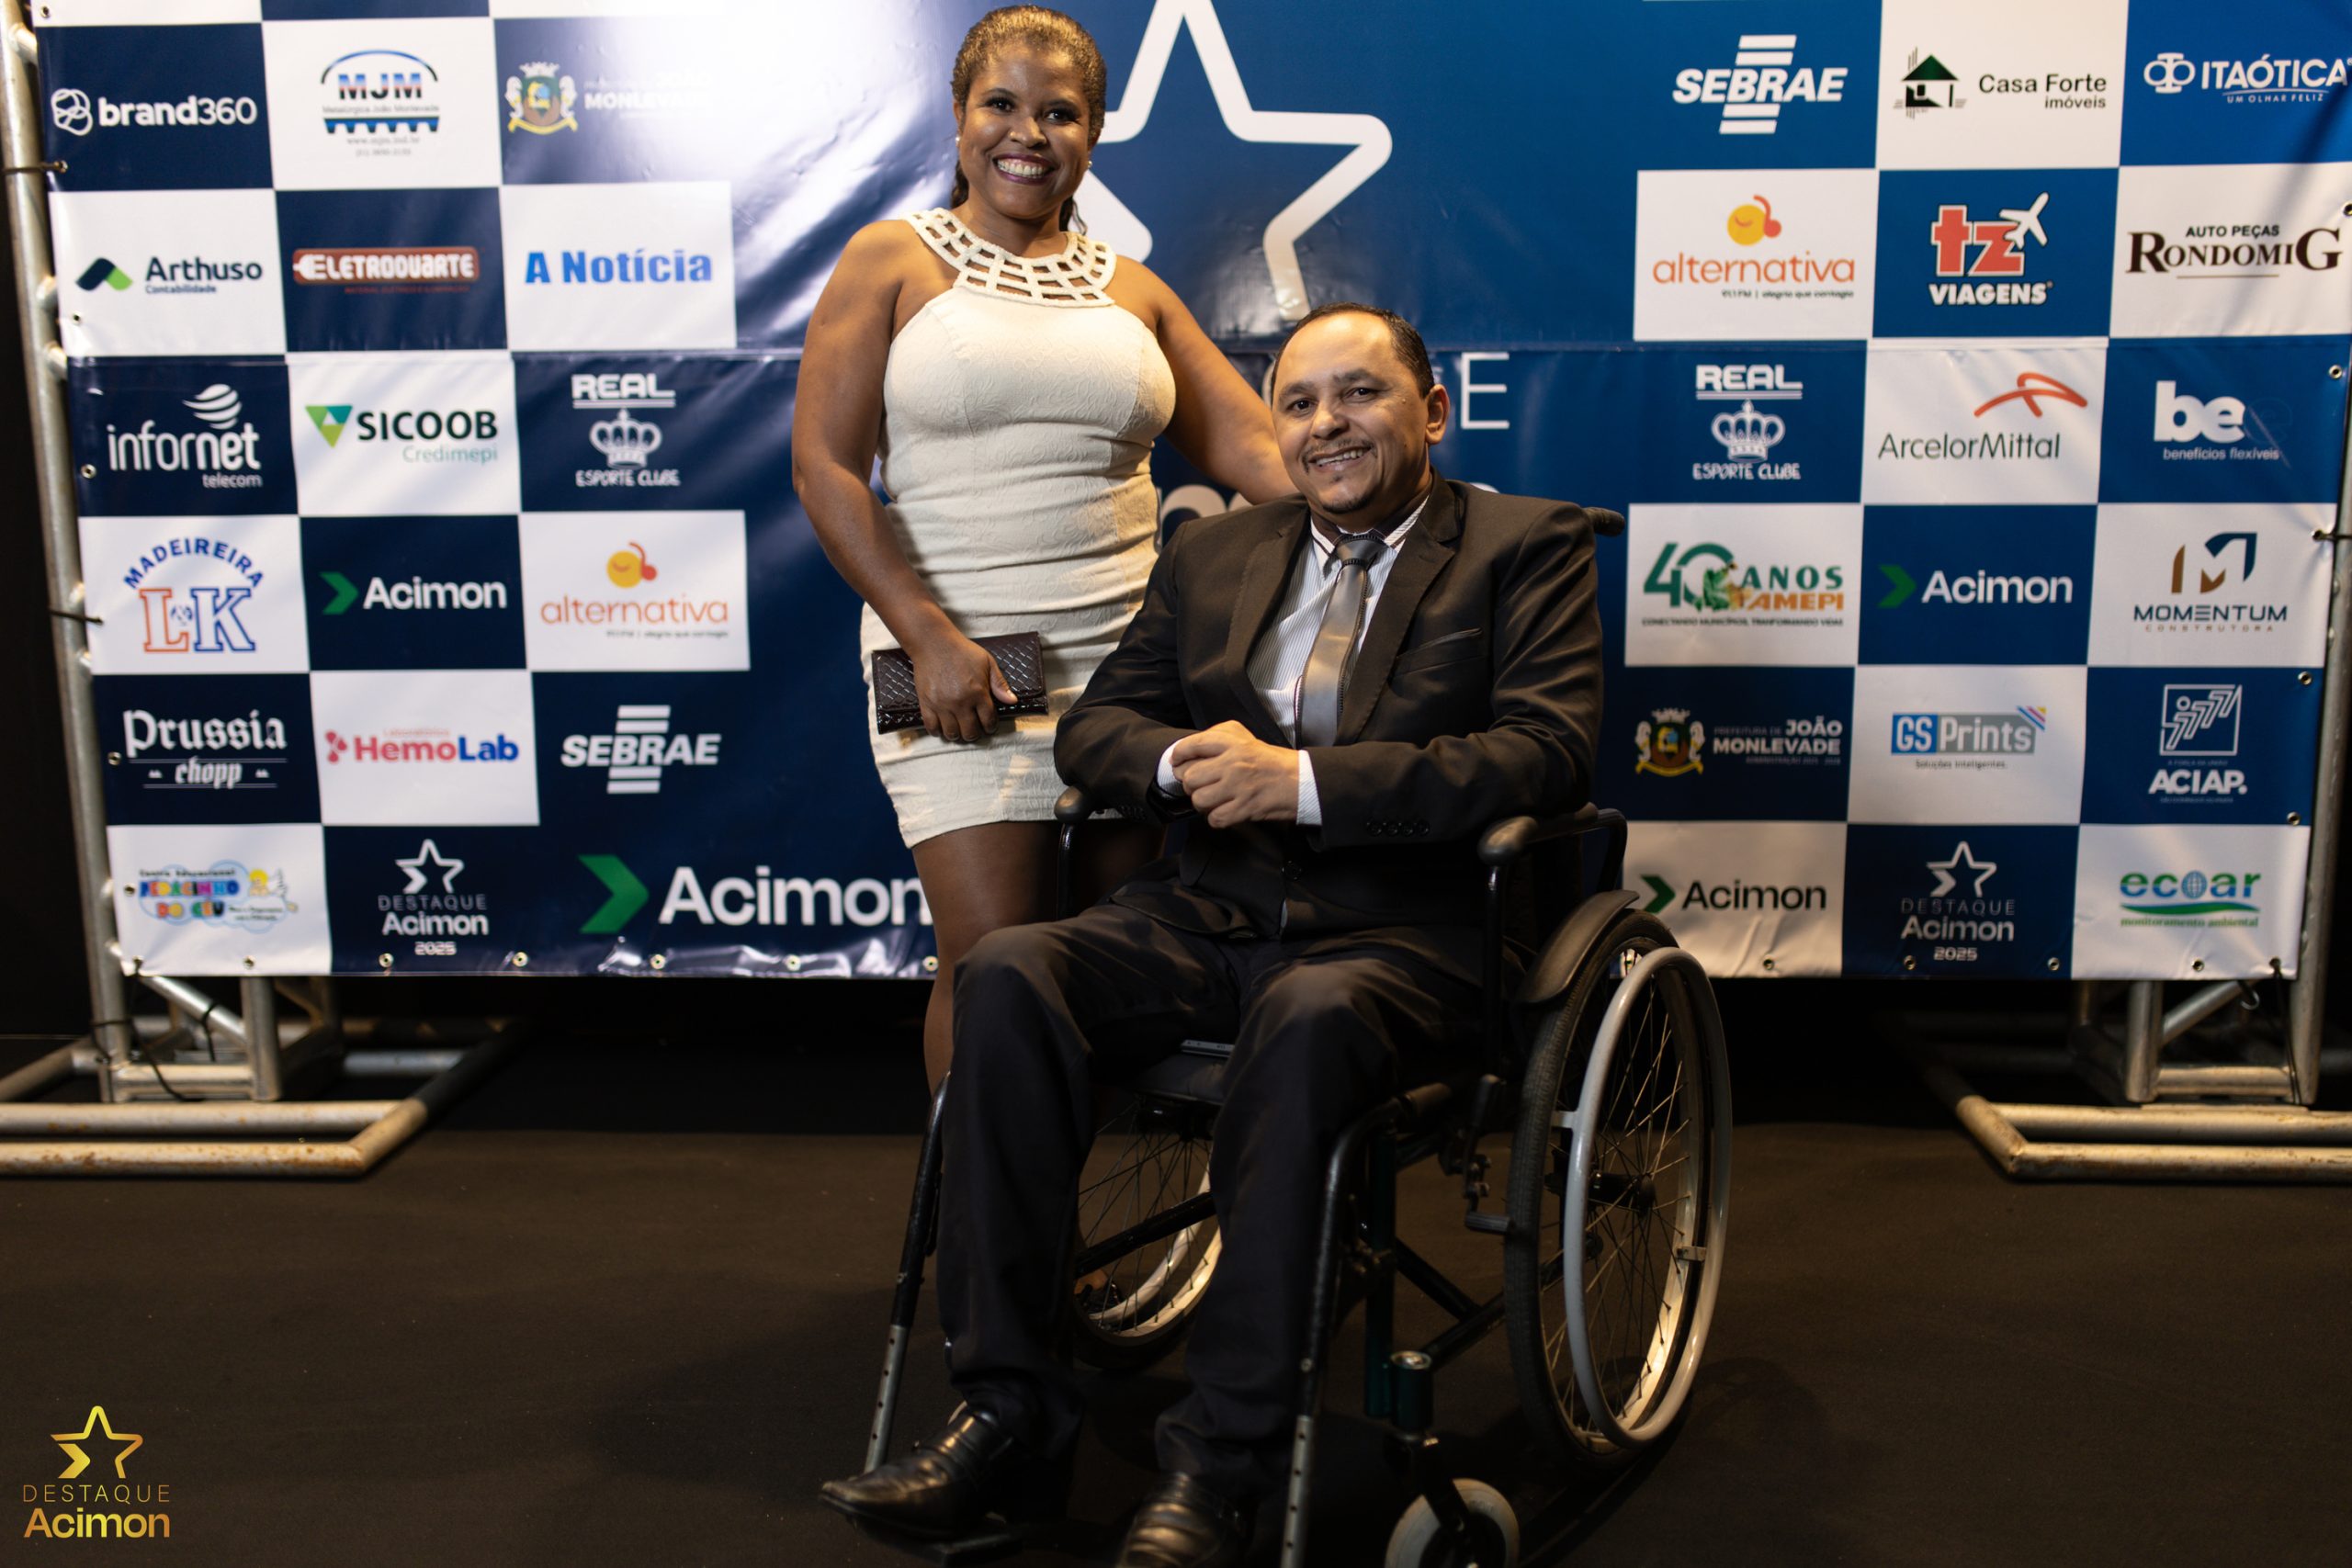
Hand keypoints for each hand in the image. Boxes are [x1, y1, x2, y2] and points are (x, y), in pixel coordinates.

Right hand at [909, 628, 1016, 742]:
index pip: (988, 720)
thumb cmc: (962, 651)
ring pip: (951, 733)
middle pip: (970, 732)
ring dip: (957, 735)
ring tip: (959, 730)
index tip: (989, 726)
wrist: (934, 643)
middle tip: (974, 730)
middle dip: (975, 734)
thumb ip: (1000, 684)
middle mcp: (960, 702)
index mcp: (978, 692)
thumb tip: (1012, 701)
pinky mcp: (926, 703)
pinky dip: (937, 732)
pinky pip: (931, 726)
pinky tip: (942, 728)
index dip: (991, 726)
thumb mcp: (987, 662)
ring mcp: (942, 704)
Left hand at [1169, 720, 1299, 828]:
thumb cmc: (1271, 761)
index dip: (1178, 755)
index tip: (1177, 762)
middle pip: (1190, 777)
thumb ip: (1218, 738)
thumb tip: (1189, 751)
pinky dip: (1216, 818)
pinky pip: (1214, 818)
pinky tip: (1224, 810)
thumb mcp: (1245, 738)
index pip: (1192, 745)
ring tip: (1212, 799)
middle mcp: (1233, 762)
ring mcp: (1238, 786)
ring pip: (1199, 800)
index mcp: (1232, 742)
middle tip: (1200, 785)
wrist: (1300, 781)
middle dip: (1190, 784)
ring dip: (1202, 803)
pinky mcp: (1244, 807)